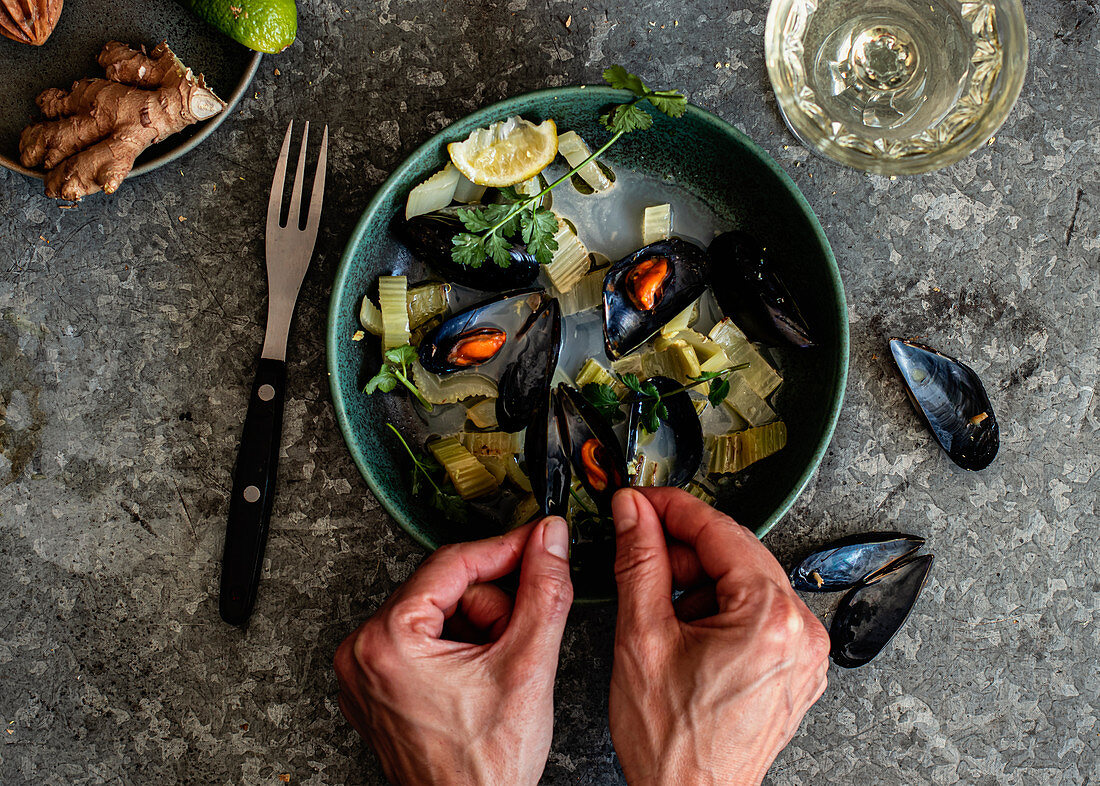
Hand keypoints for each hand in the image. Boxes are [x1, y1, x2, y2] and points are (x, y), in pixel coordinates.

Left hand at [334, 517, 572, 785]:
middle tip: (518, 643)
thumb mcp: (527, 666)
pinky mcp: (377, 686)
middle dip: (494, 608)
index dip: (505, 549)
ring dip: (481, 630)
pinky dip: (461, 648)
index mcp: (386, 640)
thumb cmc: (485, 768)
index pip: (453, 562)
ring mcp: (366, 671)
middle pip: (446, 588)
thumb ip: (544, 591)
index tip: (539, 540)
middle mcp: (362, 650)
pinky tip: (479, 680)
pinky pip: (424, 640)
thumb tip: (550, 540)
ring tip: (498, 672)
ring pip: (440, 613)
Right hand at [608, 488, 829, 785]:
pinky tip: (685, 631)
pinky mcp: (795, 670)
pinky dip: (720, 610)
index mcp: (770, 617)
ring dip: (700, 581)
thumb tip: (633, 514)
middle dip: (683, 547)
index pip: (720, 531)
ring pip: (746, 584)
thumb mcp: (641, 637)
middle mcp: (800, 632)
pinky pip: (759, 616)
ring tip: (659, 610)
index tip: (641, 501)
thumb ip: (639, 561)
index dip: (671, 509)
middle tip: (638, 546)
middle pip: (737, 554)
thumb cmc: (671, 743)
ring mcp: (803, 654)